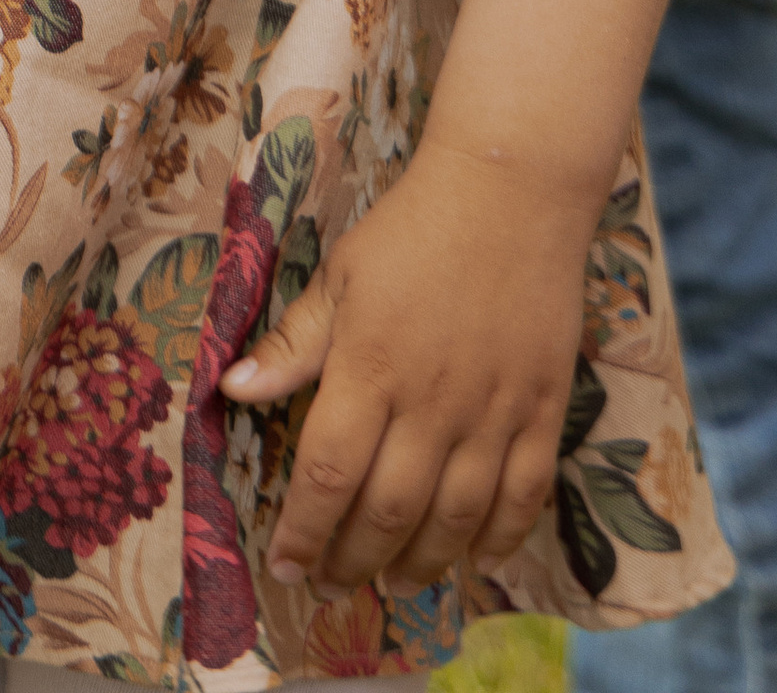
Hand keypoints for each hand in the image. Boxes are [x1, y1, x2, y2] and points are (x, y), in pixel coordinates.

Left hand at [220, 135, 592, 590]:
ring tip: (393, 584)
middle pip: (389, 511)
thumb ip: (294, 343)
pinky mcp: (544, 408)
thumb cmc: (413, 229)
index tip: (287, 565)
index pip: (329, 473)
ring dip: (421, 565)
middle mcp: (433, 401)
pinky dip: (499, 539)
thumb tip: (231, 392)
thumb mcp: (341, 276)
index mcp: (371, 366)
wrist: (511, 190)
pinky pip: (525, 496)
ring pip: (456, 519)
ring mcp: (495, 410)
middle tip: (332, 586)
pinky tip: (473, 558)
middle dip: (353, 562)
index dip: (305, 531)